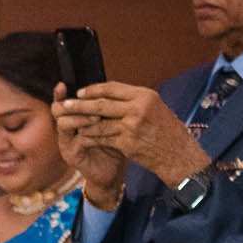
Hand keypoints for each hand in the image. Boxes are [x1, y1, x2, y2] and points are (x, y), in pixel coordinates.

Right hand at [50, 84, 126, 208]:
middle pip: (57, 110)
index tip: (63, 85)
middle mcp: (65, 130)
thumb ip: (104, 109)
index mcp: (72, 119)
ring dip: (80, 118)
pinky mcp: (71, 155)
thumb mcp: (109, 122)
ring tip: (97, 117)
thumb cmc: (112, 144)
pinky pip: (77, 140)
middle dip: (72, 104)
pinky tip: (101, 132)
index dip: (60, 94)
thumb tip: (111, 88)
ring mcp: (66, 143)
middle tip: (88, 102)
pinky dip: (88, 134)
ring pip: (64, 124)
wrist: (113, 171)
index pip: (62, 102)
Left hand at [53, 82, 209, 189]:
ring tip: (70, 121)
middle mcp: (138, 108)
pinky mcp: (127, 142)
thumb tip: (110, 96)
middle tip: (65, 104)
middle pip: (102, 104)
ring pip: (99, 123)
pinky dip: (91, 137)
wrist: (178, 154)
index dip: (93, 90)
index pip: (113, 88)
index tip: (80, 92)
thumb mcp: (154, 108)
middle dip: (81, 105)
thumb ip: (133, 102)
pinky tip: (82, 136)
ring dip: (82, 123)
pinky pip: (103, 138)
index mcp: (145, 96)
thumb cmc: (166, 131)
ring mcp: (132, 126)